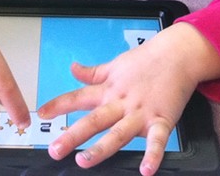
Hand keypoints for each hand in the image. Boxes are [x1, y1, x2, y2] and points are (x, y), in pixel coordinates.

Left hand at [38, 24, 219, 175]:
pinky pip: (157, 140)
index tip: (42, 113)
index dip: (59, 104)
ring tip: (85, 161)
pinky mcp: (162, 120)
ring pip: (118, 133)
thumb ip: (93, 73)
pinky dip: (152, 155)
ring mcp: (141, 112)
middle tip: (55, 149)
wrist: (177, 55)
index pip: (79, 97)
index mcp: (109, 89)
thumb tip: (72, 68)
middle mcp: (121, 102)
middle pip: (94, 120)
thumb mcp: (115, 64)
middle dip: (73, 135)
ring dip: (102, 148)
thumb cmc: (146, 61)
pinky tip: (146, 170)